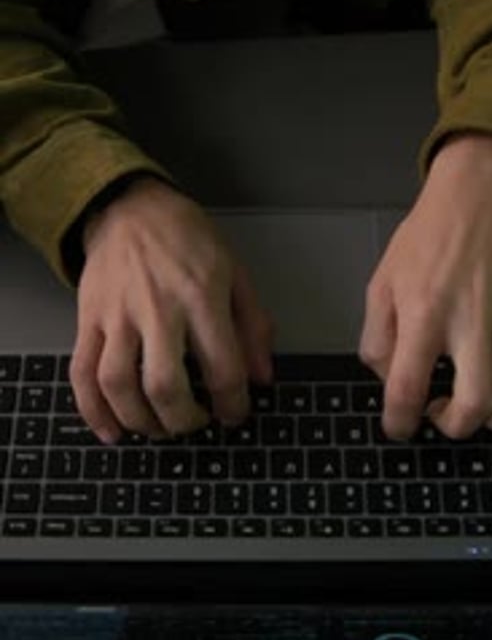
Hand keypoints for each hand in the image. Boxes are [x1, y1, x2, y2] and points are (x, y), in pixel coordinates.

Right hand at [70, 179, 273, 442]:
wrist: (130, 207)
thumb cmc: (187, 239)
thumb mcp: (235, 273)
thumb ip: (253, 327)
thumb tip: (262, 377)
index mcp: (201, 297)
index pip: (222, 368)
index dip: (233, 405)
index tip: (234, 414)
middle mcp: (156, 309)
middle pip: (165, 386)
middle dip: (184, 421)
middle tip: (196, 423)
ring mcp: (117, 316)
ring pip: (118, 385)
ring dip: (140, 421)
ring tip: (159, 428)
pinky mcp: (88, 320)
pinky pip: (82, 374)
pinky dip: (93, 412)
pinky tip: (111, 432)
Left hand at [359, 134, 491, 439]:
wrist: (477, 191)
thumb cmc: (429, 235)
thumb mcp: (382, 283)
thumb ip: (378, 337)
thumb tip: (386, 379)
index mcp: (424, 313)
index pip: (408, 387)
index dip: (400, 421)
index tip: (399, 427)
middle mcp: (470, 320)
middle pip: (477, 402)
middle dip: (457, 425)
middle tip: (442, 416)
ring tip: (474, 397)